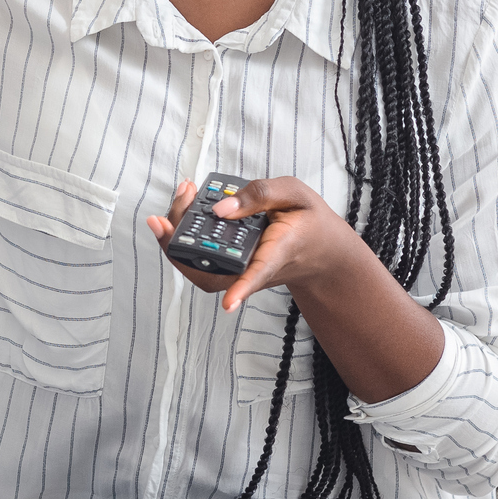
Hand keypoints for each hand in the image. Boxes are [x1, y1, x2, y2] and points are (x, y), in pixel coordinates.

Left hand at [144, 175, 361, 313]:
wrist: (319, 247)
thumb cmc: (307, 219)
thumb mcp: (295, 195)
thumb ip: (260, 195)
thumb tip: (220, 209)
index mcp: (278, 252)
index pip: (258, 272)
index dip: (242, 288)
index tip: (228, 304)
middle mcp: (253, 268)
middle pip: (211, 270)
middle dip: (183, 237)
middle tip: (183, 195)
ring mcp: (238, 271)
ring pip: (199, 267)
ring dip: (178, 234)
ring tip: (183, 194)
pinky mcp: (228, 267)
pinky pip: (199, 258)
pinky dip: (184, 234)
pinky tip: (187, 204)